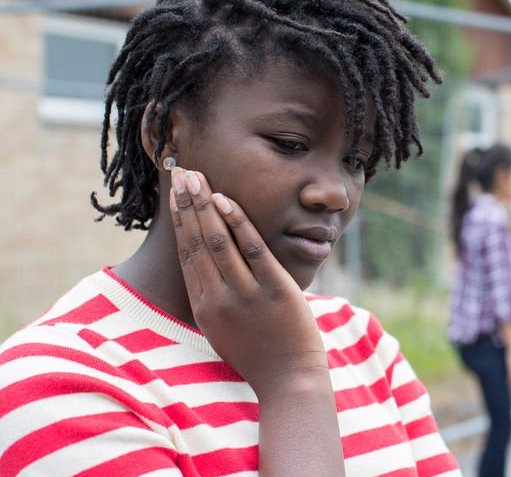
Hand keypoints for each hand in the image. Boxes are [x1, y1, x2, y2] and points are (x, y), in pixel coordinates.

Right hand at [169, 168, 327, 397]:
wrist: (289, 380)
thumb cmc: (259, 356)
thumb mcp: (222, 331)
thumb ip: (212, 300)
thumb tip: (205, 271)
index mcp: (204, 308)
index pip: (187, 255)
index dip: (180, 222)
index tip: (176, 196)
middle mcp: (218, 298)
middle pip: (197, 242)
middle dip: (187, 205)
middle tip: (181, 174)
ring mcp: (246, 293)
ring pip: (219, 242)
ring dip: (206, 207)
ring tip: (197, 179)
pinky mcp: (274, 289)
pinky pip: (253, 250)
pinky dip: (238, 223)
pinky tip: (227, 201)